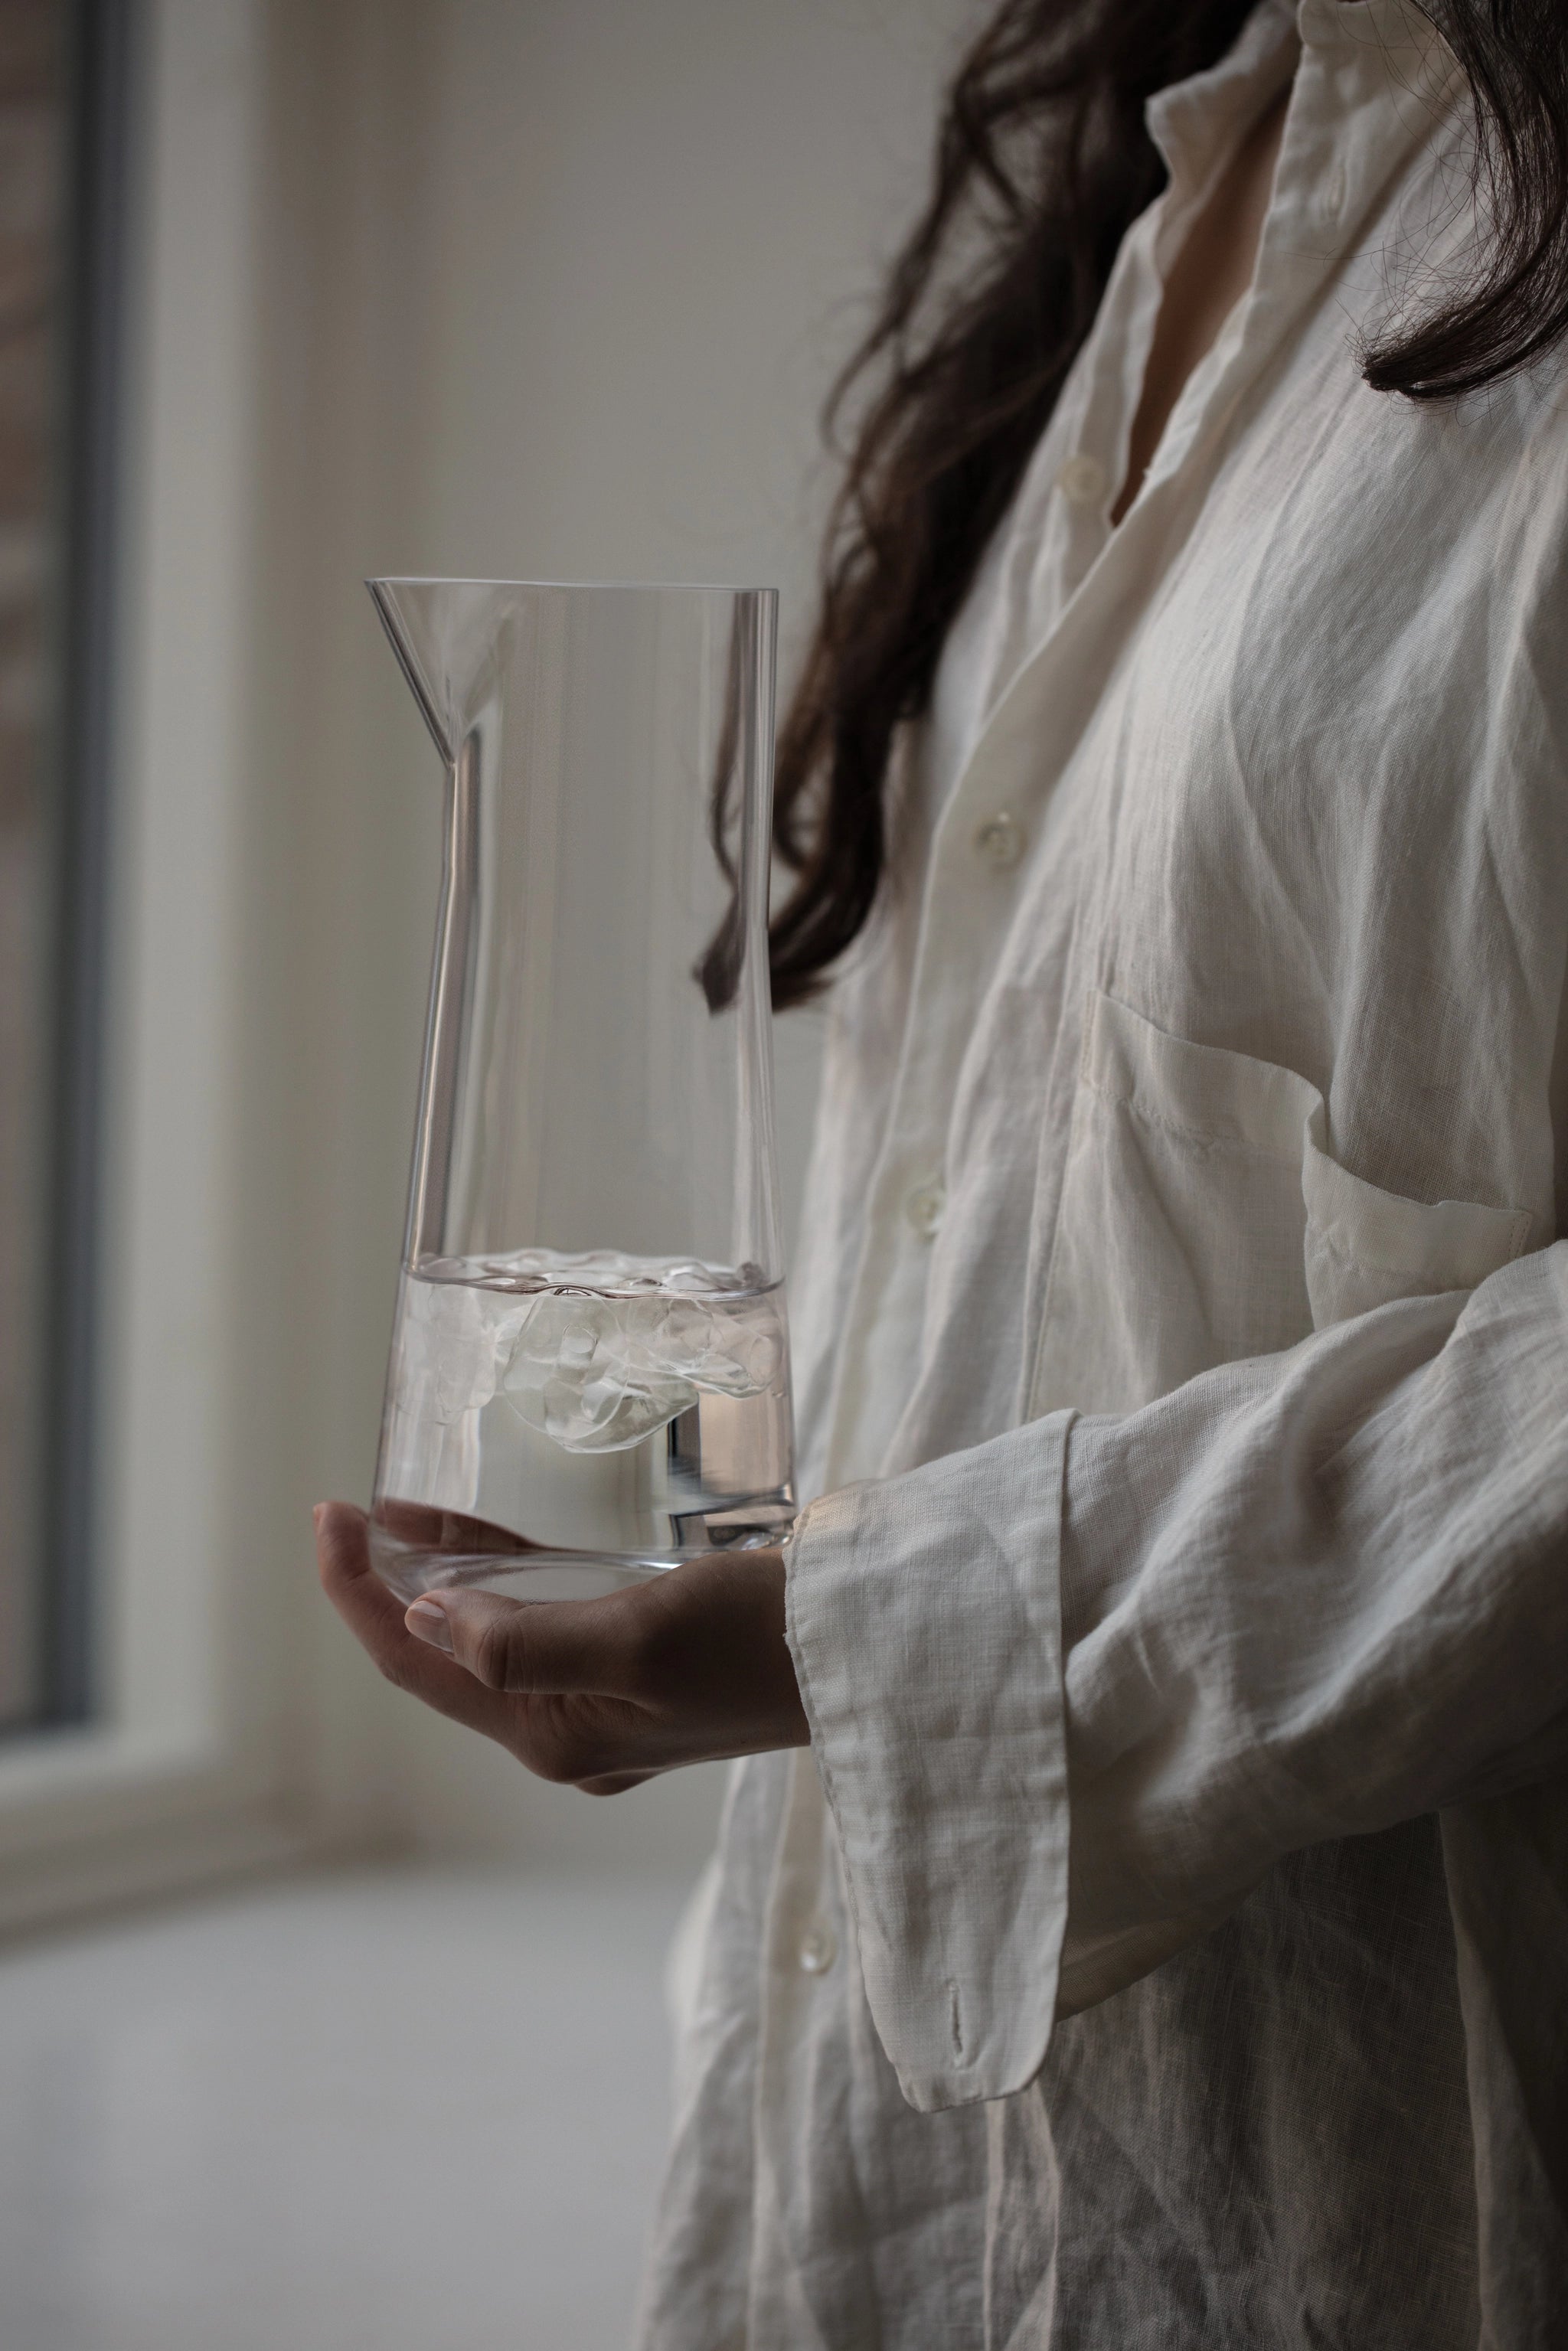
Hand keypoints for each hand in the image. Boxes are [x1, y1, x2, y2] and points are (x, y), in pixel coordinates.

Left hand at [315, 1502, 809, 1794]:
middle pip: (441, 1657)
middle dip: (386, 1584)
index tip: (328, 1514)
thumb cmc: (764, 1637)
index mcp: (555, 1734)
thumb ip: (522, 1636)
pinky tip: (484, 1538)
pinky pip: (544, 1625)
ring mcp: (607, 1704)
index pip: (417, 1664)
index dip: (357, 1593)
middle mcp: (570, 1730)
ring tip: (397, 1511)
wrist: (871, 1650)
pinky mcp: (643, 1667)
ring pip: (490, 1636)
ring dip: (439, 1578)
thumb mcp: (640, 1633)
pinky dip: (503, 1581)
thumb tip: (424, 1617)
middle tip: (349, 1509)